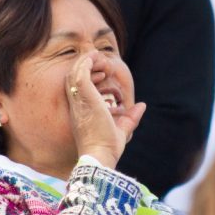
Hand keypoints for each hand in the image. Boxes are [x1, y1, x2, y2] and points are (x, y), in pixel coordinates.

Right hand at [66, 52, 146, 168]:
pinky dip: (88, 64)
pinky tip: (98, 61)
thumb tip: (142, 106)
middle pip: (72, 76)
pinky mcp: (85, 99)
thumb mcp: (121, 129)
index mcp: (80, 111)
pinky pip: (81, 75)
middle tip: (101, 63)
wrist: (100, 156)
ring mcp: (79, 101)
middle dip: (84, 65)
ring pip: (75, 72)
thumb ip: (130, 118)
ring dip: (86, 62)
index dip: (86, 75)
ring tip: (100, 58)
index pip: (75, 87)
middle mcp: (76, 105)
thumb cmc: (107, 148)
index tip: (104, 75)